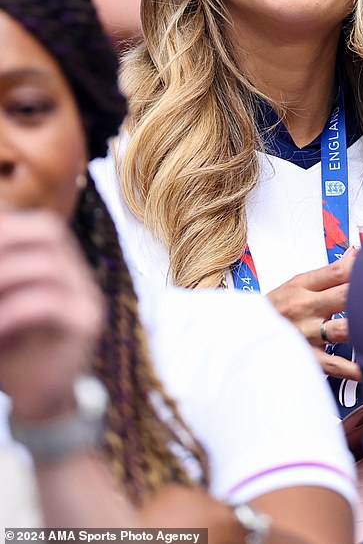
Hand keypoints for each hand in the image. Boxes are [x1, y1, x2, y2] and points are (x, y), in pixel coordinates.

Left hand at [0, 209, 103, 420]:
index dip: (8, 227)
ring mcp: (88, 297)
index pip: (42, 226)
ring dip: (3, 276)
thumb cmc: (12, 351)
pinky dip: (13, 310)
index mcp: (61, 264)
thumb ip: (0, 275)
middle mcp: (79, 274)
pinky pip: (50, 303)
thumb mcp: (0, 305)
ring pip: (49, 264)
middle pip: (51, 231)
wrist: (39, 402)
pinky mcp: (87, 324)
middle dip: (8, 238)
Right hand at [267, 247, 360, 380]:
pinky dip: (355, 368)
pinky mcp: (307, 357)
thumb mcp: (297, 283)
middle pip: (345, 296)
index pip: (338, 272)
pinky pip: (334, 364)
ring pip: (342, 329)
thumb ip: (329, 272)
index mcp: (304, 286)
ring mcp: (307, 334)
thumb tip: (355, 253)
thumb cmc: (276, 308)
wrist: (243, 334)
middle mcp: (306, 308)